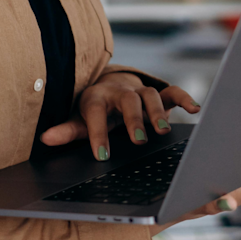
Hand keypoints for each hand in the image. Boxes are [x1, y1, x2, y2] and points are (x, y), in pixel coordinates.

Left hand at [40, 72, 199, 157]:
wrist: (113, 85)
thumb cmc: (96, 109)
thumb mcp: (80, 119)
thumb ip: (68, 130)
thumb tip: (45, 138)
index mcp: (97, 98)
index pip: (95, 112)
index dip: (98, 133)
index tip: (101, 155)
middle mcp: (120, 92)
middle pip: (128, 100)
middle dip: (133, 118)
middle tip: (137, 138)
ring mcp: (141, 91)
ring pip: (150, 95)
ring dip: (157, 112)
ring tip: (162, 131)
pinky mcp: (159, 93)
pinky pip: (173, 92)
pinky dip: (184, 98)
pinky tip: (195, 109)